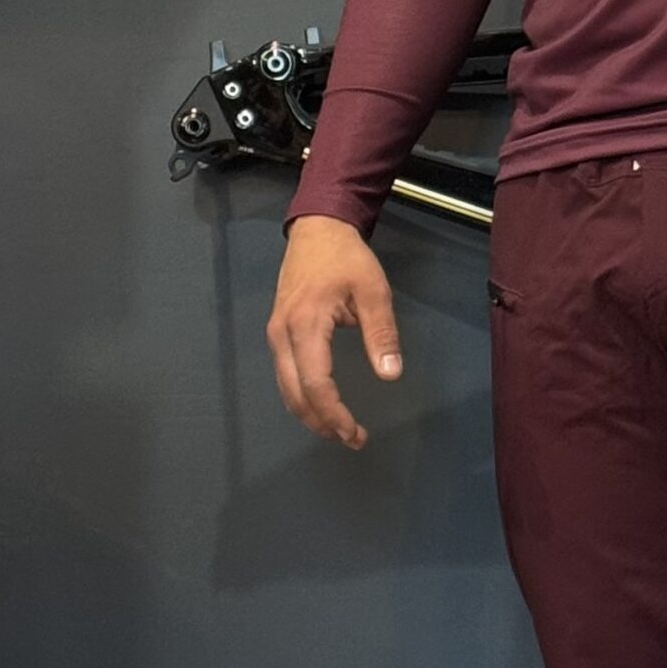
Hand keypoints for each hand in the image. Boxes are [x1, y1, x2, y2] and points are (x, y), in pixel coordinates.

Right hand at [269, 216, 404, 449]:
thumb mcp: (373, 291)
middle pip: (294, 393)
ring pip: (286, 388)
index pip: (315, 383)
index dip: (334, 413)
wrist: (317, 228)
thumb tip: (390, 374)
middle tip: (352, 439)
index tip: (354, 432)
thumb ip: (381, 333)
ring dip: (311, 413)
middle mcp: (282, 335)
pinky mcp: (278, 332)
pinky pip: (286, 374)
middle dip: (321, 422)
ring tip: (341, 429)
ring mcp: (276, 334)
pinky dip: (302, 396)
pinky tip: (323, 405)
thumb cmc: (346, 258)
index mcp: (305, 325)